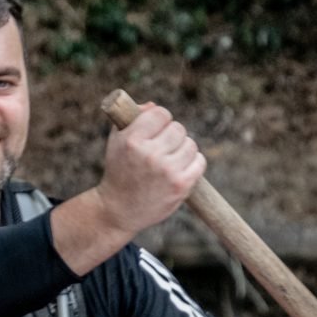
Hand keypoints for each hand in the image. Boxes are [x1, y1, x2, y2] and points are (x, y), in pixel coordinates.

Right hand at [95, 103, 205, 237]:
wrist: (118, 210)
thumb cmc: (119, 170)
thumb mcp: (117, 140)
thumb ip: (133, 118)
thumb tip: (154, 106)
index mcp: (132, 140)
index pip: (161, 113)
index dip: (160, 120)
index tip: (156, 130)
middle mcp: (150, 154)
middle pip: (178, 128)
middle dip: (172, 136)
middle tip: (162, 148)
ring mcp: (167, 171)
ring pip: (190, 144)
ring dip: (183, 150)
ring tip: (170, 160)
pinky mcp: (180, 185)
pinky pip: (199, 162)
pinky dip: (193, 164)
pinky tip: (181, 169)